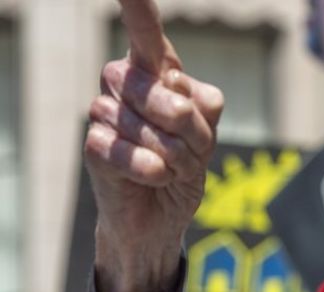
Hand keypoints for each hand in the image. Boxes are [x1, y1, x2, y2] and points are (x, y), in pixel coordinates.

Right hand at [86, 0, 222, 291]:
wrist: (164, 215)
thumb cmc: (185, 166)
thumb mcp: (207, 134)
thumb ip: (202, 106)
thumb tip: (176, 88)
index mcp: (157, 73)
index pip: (147, 34)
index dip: (138, 10)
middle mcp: (124, 85)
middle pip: (165, 92)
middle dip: (193, 131)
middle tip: (195, 151)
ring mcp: (104, 113)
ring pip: (151, 126)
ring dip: (178, 156)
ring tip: (174, 168)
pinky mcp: (93, 146)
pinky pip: (128, 152)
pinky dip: (154, 170)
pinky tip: (156, 178)